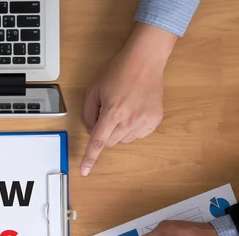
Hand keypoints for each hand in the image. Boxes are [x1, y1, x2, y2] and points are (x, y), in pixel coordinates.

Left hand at [80, 23, 176, 175]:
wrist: (145, 61)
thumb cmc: (118, 72)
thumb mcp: (93, 90)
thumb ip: (88, 113)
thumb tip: (92, 130)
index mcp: (112, 112)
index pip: (98, 142)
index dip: (90, 158)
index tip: (84, 171)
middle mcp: (130, 120)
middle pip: (110, 142)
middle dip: (105, 133)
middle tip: (108, 113)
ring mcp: (144, 121)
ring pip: (124, 140)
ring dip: (119, 130)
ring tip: (123, 108)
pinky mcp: (155, 121)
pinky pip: (138, 135)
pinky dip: (132, 127)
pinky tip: (134, 110)